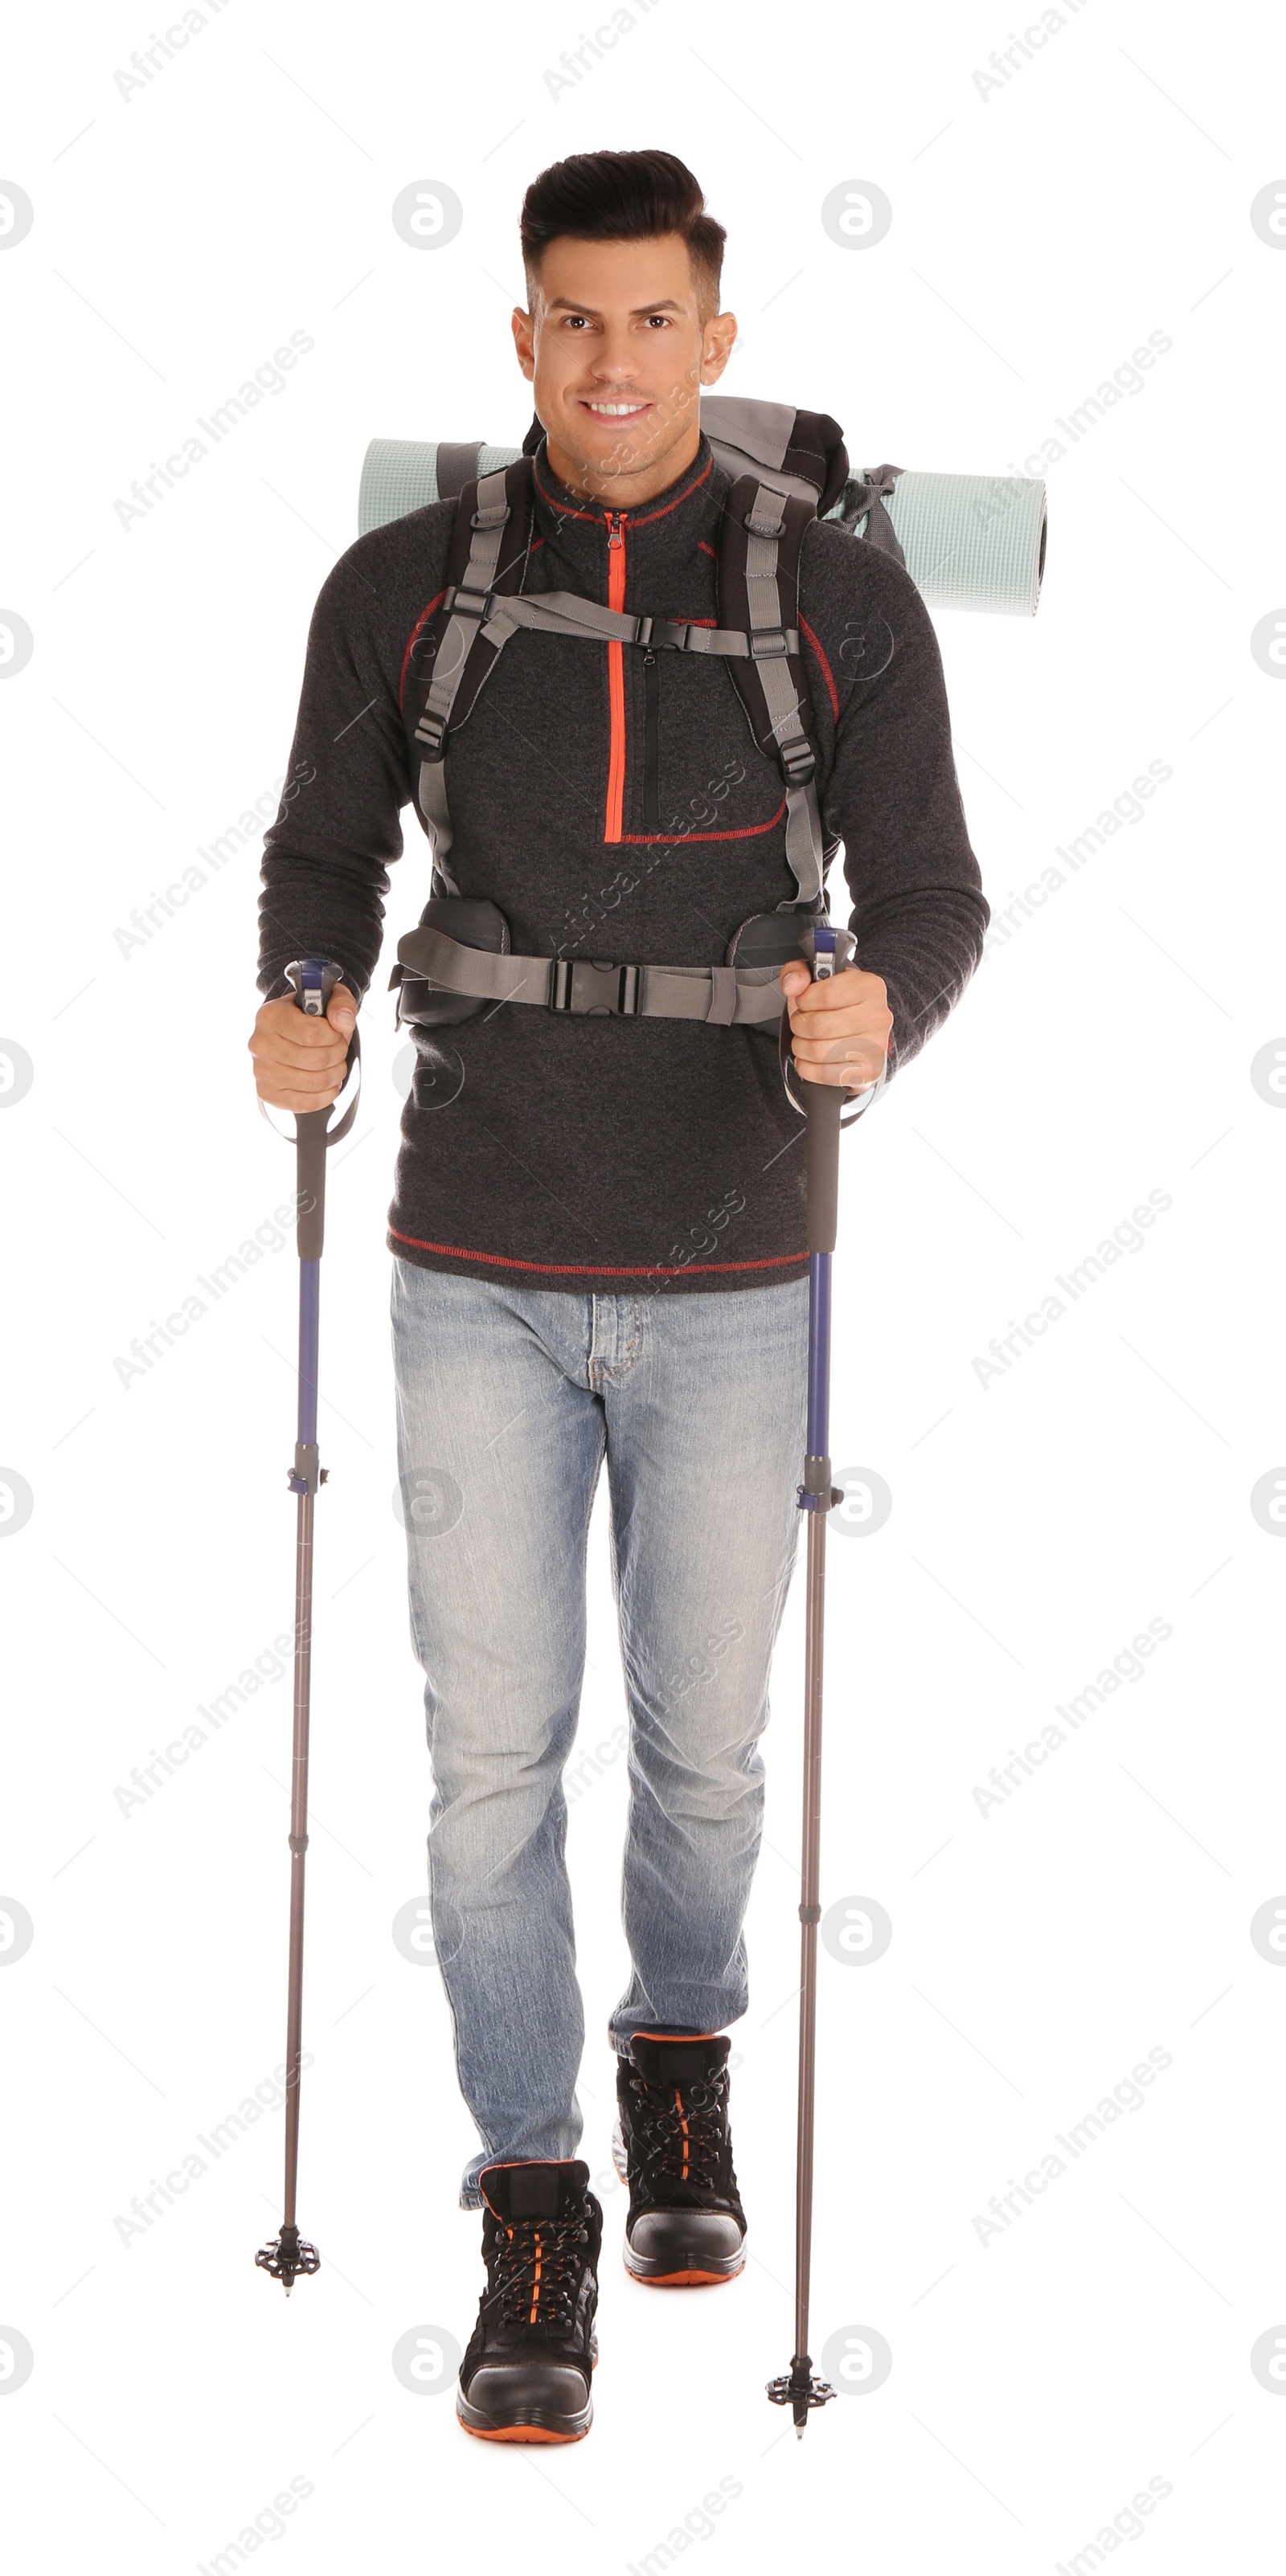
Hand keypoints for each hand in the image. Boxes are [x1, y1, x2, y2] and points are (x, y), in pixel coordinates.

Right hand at [248, 984, 356, 1110]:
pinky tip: (328, 1083)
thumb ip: (340, 1003)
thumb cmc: (308, 1017)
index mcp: (270, 1015)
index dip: (335, 1036)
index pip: (312, 1033)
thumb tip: (343, 1022)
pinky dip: (326, 1095)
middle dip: (338, 1055)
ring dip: (336, 1074)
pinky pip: (305, 1103)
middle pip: (316, 1060)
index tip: (336, 1033)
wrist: (288, 1034)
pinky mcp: (267, 1093)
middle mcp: (260, 1043)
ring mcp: (261, 1071)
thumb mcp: (327, 998)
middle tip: (339, 1049)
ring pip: (314, 1082)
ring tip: (335, 1064)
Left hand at [780, 958, 891, 1089]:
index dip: (804, 1000)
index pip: (827, 994)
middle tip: (800, 1024)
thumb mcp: (817, 979)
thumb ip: (799, 972)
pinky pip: (827, 1075)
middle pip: (819, 1026)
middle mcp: (878, 1016)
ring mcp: (876, 1046)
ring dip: (801, 1047)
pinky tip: (807, 1060)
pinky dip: (808, 1068)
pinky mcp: (868, 1071)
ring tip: (803, 1041)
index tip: (803, 1002)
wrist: (861, 1031)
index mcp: (869, 987)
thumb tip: (792, 985)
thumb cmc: (837, 1004)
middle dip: (799, 1025)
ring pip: (819, 1051)